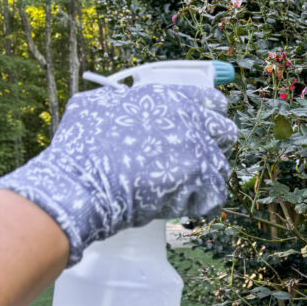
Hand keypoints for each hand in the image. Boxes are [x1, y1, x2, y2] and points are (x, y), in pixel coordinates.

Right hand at [0, 82, 237, 264]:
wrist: (80, 183)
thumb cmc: (80, 148)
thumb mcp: (96, 106)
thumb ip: (121, 101)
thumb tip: (122, 101)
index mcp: (166, 98)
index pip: (212, 101)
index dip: (211, 117)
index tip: (206, 131)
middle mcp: (187, 118)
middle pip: (226, 133)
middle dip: (215, 148)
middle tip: (195, 164)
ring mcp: (196, 149)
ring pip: (220, 168)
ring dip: (205, 181)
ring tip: (181, 191)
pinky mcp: (197, 180)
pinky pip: (215, 197)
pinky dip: (200, 206)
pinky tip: (182, 207)